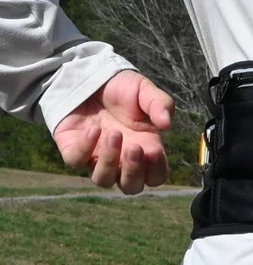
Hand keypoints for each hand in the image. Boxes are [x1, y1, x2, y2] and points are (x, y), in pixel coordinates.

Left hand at [53, 71, 175, 194]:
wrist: (90, 77)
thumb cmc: (122, 89)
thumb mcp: (145, 91)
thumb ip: (160, 104)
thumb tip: (167, 124)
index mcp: (146, 150)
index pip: (155, 177)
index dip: (156, 171)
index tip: (155, 151)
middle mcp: (122, 160)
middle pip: (130, 187)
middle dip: (133, 172)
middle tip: (134, 147)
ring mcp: (97, 158)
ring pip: (102, 180)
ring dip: (109, 162)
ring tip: (113, 134)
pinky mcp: (74, 150)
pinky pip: (76, 161)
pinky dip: (85, 148)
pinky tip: (94, 129)